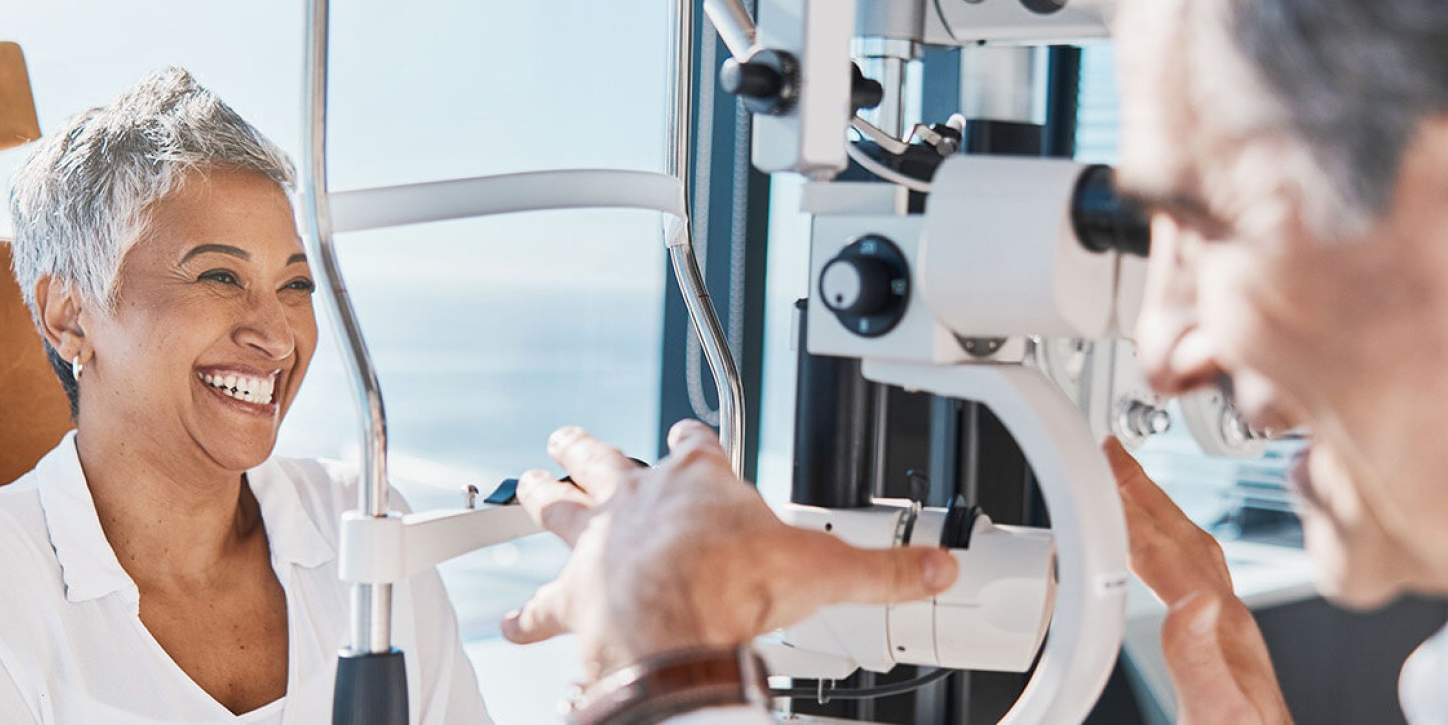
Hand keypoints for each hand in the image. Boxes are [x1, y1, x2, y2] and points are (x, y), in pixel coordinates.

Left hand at [501, 420, 959, 680]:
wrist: (679, 617)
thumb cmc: (739, 582)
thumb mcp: (827, 570)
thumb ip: (884, 570)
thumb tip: (936, 568)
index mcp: (701, 483)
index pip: (696, 446)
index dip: (693, 441)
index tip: (689, 434)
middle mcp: (642, 502)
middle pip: (607, 461)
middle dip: (588, 448)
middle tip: (568, 438)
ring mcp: (601, 544)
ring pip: (561, 509)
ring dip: (543, 497)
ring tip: (528, 485)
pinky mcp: (574, 594)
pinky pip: (540, 603)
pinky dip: (527, 614)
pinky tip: (511, 620)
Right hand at [1105, 438, 1290, 724]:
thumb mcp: (1218, 716)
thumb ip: (1202, 662)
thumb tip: (1195, 601)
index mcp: (1220, 631)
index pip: (1163, 551)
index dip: (1127, 506)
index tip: (1098, 465)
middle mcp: (1231, 625)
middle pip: (1183, 540)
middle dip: (1144, 492)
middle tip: (1113, 454)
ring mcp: (1232, 637)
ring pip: (1195, 557)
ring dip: (1159, 517)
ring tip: (1132, 492)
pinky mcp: (1227, 655)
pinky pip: (1197, 584)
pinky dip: (1170, 558)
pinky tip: (1164, 569)